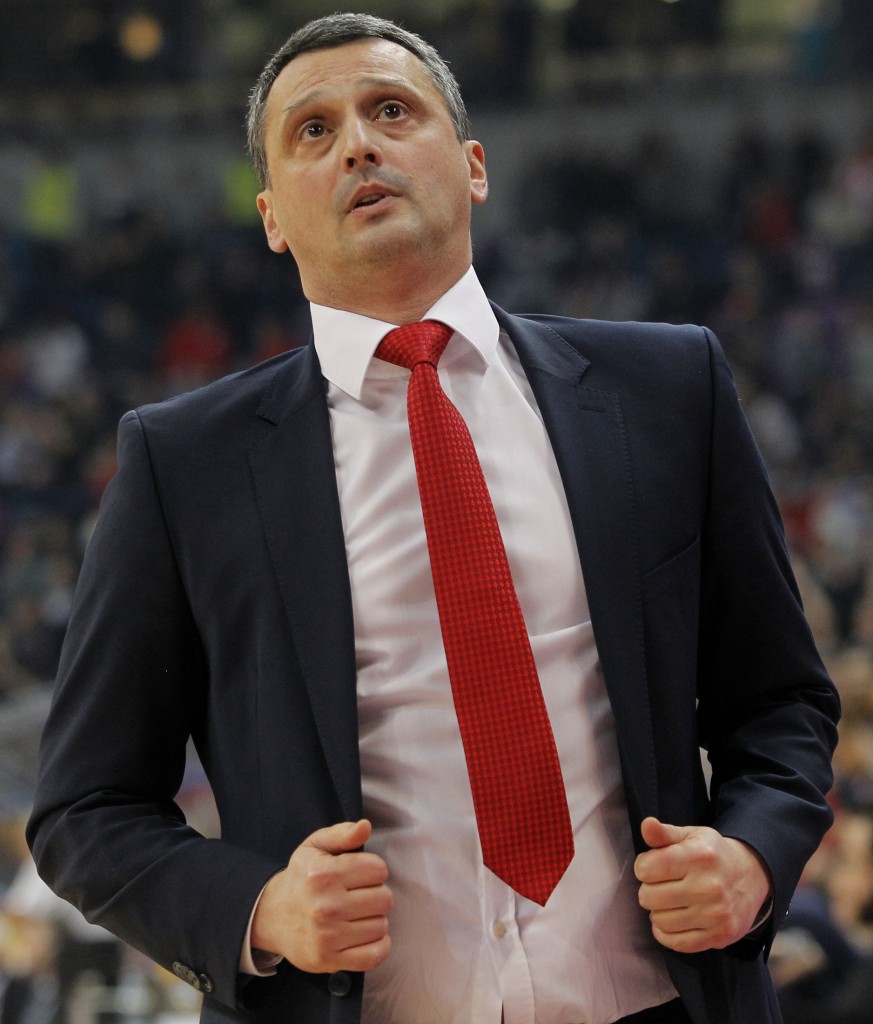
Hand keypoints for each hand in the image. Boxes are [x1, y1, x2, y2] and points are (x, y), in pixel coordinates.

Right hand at [251, 819, 392, 973]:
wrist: (272, 916)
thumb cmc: (302, 878)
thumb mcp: (315, 847)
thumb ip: (342, 834)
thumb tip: (365, 826)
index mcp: (324, 875)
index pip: (379, 869)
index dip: (374, 869)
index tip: (362, 874)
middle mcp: (326, 906)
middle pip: (384, 898)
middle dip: (377, 893)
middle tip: (360, 895)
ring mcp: (328, 937)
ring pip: (381, 926)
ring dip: (375, 919)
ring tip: (358, 914)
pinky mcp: (329, 960)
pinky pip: (374, 955)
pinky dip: (379, 945)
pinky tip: (366, 934)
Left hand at [634, 817, 772, 953]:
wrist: (751, 876)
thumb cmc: (711, 854)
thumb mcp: (690, 836)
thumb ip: (664, 833)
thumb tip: (647, 824)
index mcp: (698, 856)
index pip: (647, 868)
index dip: (643, 867)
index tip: (653, 866)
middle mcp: (708, 886)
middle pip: (649, 897)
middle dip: (648, 889)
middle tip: (662, 885)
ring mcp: (715, 914)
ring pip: (659, 920)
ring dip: (658, 911)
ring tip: (670, 901)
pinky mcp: (720, 936)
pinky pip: (676, 943)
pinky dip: (666, 933)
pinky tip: (672, 920)